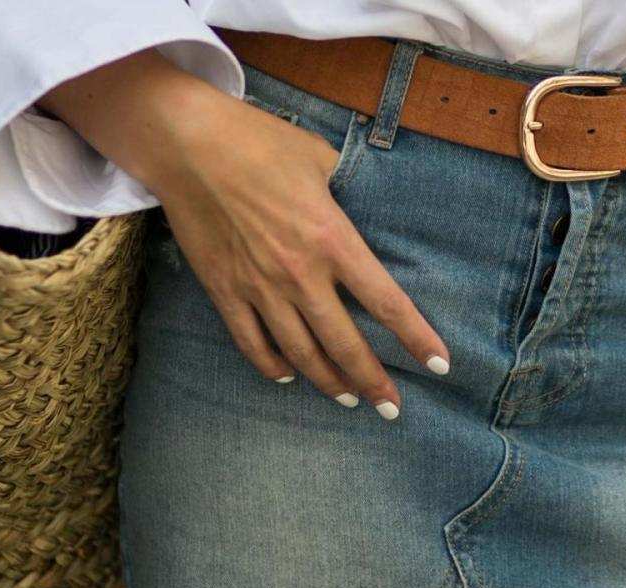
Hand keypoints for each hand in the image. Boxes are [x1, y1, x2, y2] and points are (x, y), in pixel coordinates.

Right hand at [39, 49, 448, 419]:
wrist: (185, 144)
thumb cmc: (257, 141)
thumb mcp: (319, 159)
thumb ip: (344, 191)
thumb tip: (355, 203)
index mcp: (333, 241)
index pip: (387, 303)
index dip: (417, 339)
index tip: (440, 365)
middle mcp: (301, 275)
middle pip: (345, 345)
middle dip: (373, 382)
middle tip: (392, 407)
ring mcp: (260, 288)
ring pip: (301, 354)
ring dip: (328, 382)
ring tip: (348, 399)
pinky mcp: (225, 291)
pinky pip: (252, 343)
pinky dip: (272, 366)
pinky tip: (289, 376)